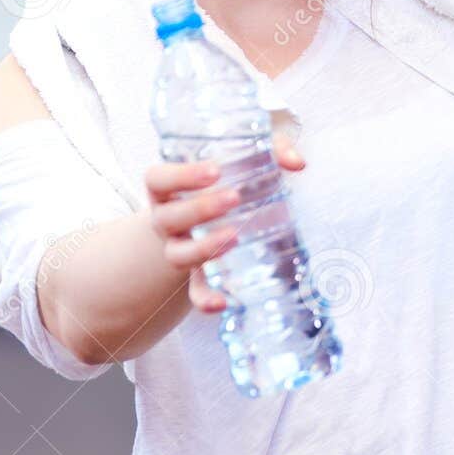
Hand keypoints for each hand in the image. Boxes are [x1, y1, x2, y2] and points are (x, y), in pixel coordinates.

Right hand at [144, 133, 306, 315]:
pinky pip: (194, 290)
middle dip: (199, 209)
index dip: (180, 175)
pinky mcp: (196, 274)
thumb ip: (270, 152)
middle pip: (167, 217)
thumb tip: (297, 162)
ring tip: (235, 237)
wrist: (205, 220)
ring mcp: (178, 248)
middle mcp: (167, 219)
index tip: (214, 170)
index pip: (157, 179)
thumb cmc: (225, 182)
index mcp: (168, 188)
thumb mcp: (242, 161)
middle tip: (234, 198)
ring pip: (177, 254)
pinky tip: (223, 302)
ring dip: (203, 248)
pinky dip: (205, 298)